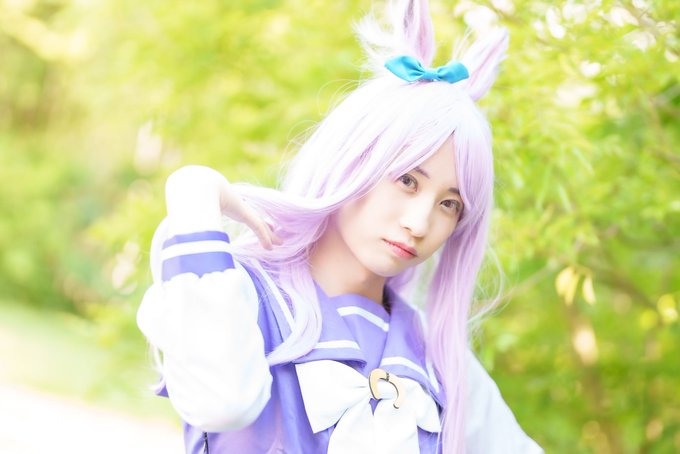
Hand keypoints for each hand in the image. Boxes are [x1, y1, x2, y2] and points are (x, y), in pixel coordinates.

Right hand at [165, 165, 281, 249]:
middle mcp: (234, 205)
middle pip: (254, 218)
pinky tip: (271, 247)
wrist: (196, 184)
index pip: (240, 213)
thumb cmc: (189, 194)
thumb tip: (175, 235)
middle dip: (265, 227)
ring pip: (259, 224)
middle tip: (274, 233)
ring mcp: (240, 209)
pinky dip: (264, 237)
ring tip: (280, 241)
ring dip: (269, 234)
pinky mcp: (244, 213)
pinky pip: (257, 227)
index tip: (255, 227)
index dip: (248, 220)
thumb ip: (186, 222)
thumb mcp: (189, 209)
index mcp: (223, 204)